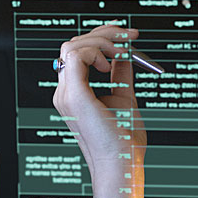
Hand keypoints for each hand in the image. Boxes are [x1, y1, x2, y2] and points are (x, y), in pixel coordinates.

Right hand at [52, 24, 146, 197]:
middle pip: (74, 44)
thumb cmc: (124, 142)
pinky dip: (97, 52)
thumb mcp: (124, 97)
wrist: (123, 164)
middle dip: (105, 33)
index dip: (101, 37)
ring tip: (122, 54)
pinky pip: (77, 55)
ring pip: (73, 45)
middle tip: (132, 37)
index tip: (126, 35)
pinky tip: (111, 67)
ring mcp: (66, 94)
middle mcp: (65, 92)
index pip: (78, 53)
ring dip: (102, 41)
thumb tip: (125, 54)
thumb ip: (121, 74)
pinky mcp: (74, 96)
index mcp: (74, 94)